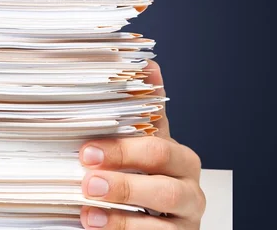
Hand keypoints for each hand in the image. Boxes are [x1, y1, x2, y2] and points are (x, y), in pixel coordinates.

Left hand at [79, 61, 205, 228]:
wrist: (164, 218)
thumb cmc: (151, 174)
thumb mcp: (149, 142)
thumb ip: (147, 110)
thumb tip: (148, 63)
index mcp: (182, 159)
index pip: (157, 150)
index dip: (122, 150)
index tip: (88, 151)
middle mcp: (189, 191)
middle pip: (162, 186)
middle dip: (122, 183)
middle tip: (87, 180)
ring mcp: (185, 222)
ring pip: (158, 222)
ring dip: (120, 214)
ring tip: (87, 208)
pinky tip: (95, 223)